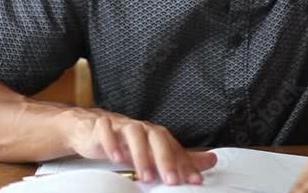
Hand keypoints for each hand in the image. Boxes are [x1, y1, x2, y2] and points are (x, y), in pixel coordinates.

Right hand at [62, 107, 216, 185]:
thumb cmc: (128, 142)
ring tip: (145, 175)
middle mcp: (142, 128)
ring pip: (134, 131)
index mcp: (155, 135)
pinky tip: (116, 158)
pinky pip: (106, 128)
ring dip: (140, 153)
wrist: (95, 129)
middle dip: (165, 158)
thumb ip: (181, 158)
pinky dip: (111, 142)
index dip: (185, 164)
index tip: (193, 182)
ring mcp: (121, 126)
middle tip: (170, 180)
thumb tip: (212, 160)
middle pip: (157, 136)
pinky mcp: (102, 126)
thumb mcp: (155, 153)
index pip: (174, 147)